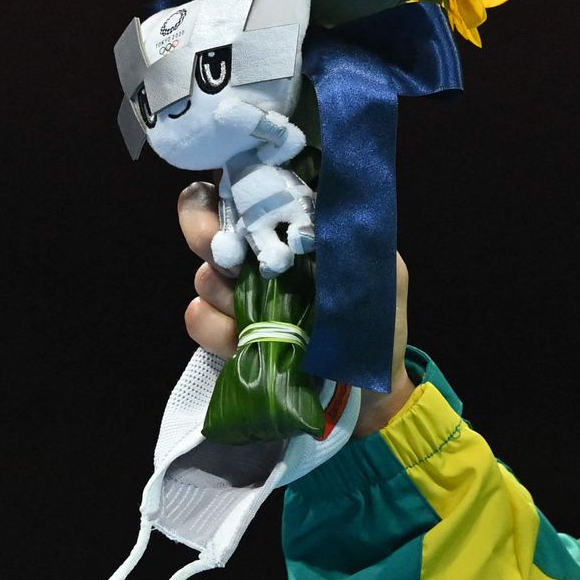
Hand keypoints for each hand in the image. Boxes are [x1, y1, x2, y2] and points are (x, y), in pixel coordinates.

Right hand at [180, 179, 414, 437]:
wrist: (366, 394)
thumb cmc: (379, 325)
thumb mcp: (381, 273)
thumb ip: (350, 236)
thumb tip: (315, 203)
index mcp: (297, 230)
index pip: (249, 188)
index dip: (232, 184)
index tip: (234, 197)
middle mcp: (261, 255)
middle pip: (207, 225)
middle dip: (207, 232)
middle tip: (226, 253)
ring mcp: (239, 294)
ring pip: (204, 276)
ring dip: (226, 291)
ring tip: (259, 312)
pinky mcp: (224, 334)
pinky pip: (198, 317)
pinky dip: (216, 327)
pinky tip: (243, 339)